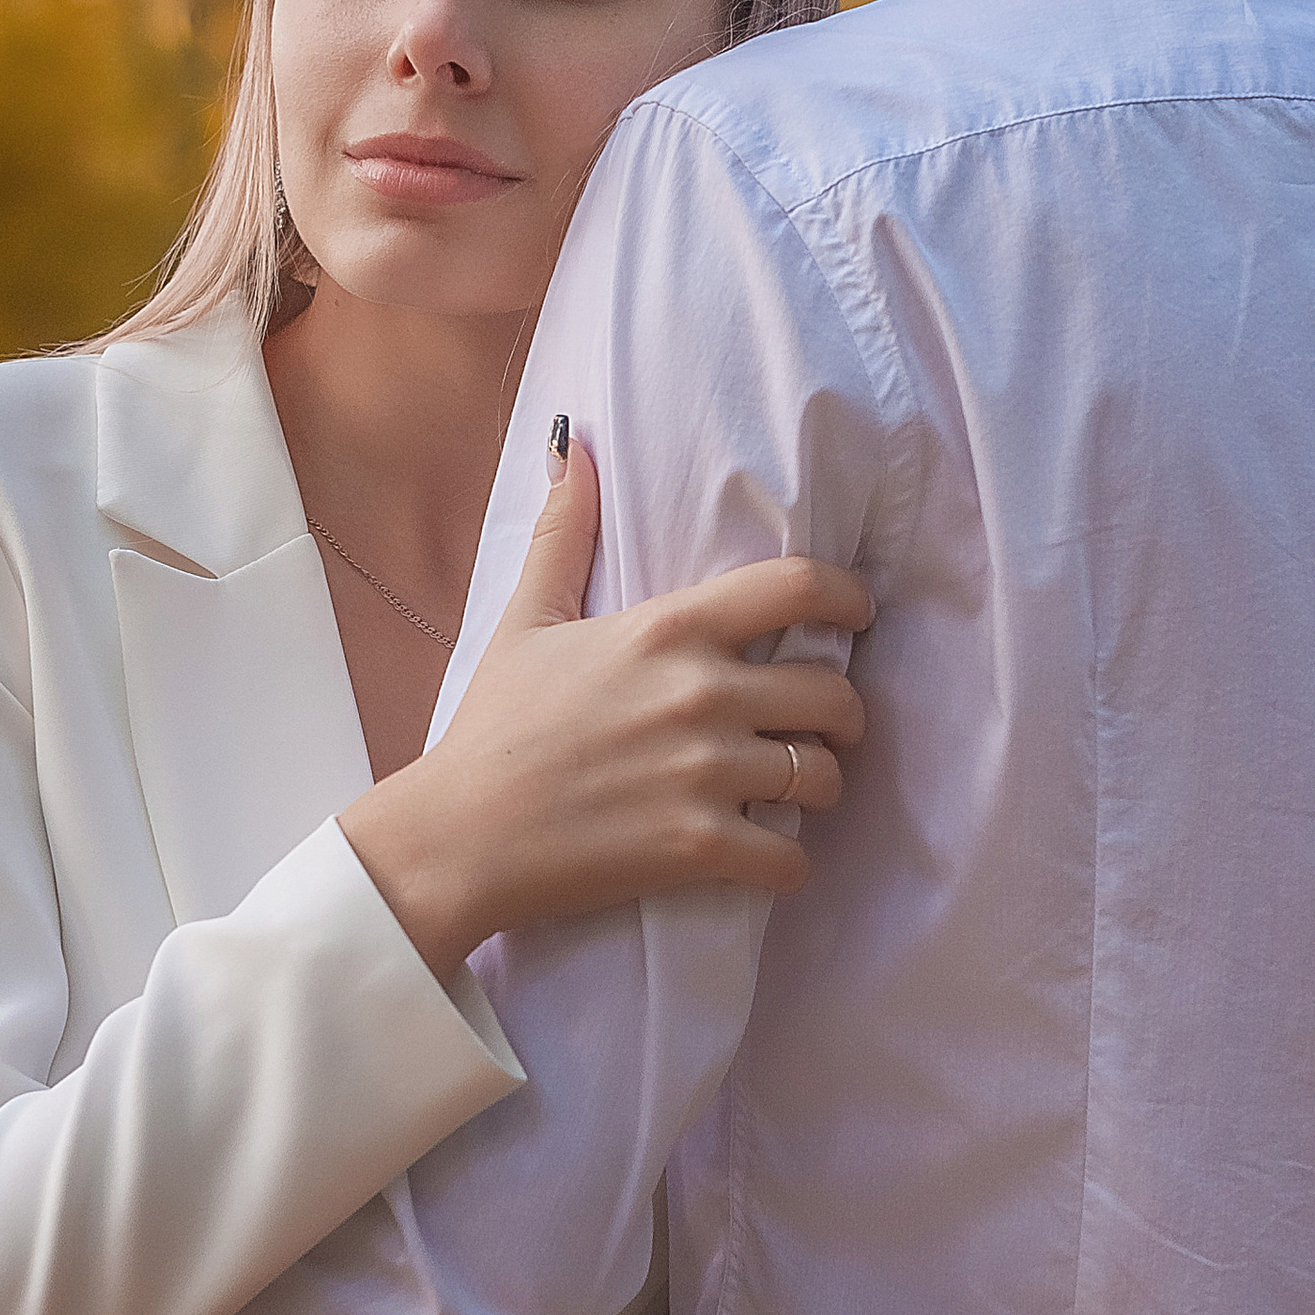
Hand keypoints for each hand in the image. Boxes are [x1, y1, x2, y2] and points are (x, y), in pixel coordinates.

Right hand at [339, 436, 871, 982]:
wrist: (457, 836)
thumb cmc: (493, 728)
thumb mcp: (527, 619)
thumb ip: (567, 534)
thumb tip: (576, 449)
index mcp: (669, 630)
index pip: (800, 586)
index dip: (849, 599)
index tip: (856, 617)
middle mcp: (701, 694)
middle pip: (834, 694)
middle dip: (842, 717)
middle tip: (821, 730)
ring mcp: (706, 773)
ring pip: (823, 777)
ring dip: (818, 788)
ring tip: (791, 793)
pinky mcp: (700, 847)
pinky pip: (794, 859)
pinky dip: (789, 865)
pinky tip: (765, 858)